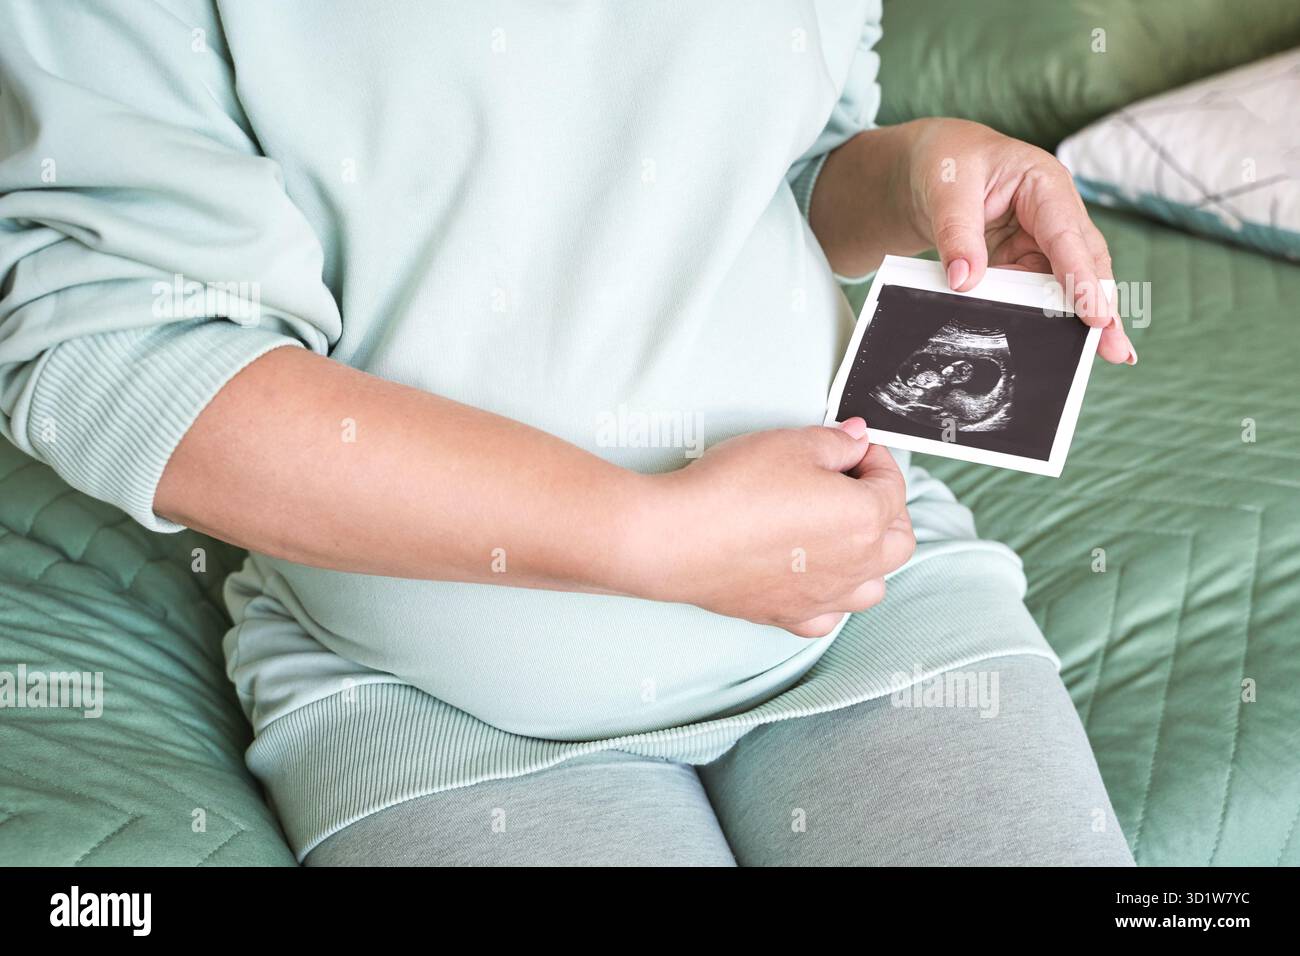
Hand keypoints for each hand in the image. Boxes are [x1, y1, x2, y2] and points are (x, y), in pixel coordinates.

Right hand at [632, 419, 914, 636]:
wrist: (677, 538)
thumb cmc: (734, 488)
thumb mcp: (791, 443)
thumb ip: (836, 442)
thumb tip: (857, 440)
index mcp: (865, 518)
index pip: (893, 486)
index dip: (875, 458)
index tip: (852, 448)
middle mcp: (855, 566)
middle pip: (898, 541)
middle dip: (887, 509)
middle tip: (855, 484)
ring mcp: (823, 598)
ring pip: (873, 586)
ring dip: (869, 558)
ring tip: (839, 532)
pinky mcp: (788, 615)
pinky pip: (830, 616)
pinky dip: (832, 597)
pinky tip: (811, 575)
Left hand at [904, 118, 1136, 364]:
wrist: (931, 167)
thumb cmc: (947, 163)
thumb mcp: (945, 189)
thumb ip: (956, 234)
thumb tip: (964, 282)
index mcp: (1044, 184)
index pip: (1067, 235)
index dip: (1082, 277)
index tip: (1095, 314)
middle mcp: (1054, 214)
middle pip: (1084, 263)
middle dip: (1101, 306)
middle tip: (1115, 348)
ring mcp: (1042, 241)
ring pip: (1066, 284)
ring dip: (1080, 319)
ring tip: (1100, 354)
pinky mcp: (1025, 262)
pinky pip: (1037, 293)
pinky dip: (1044, 317)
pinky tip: (1055, 346)